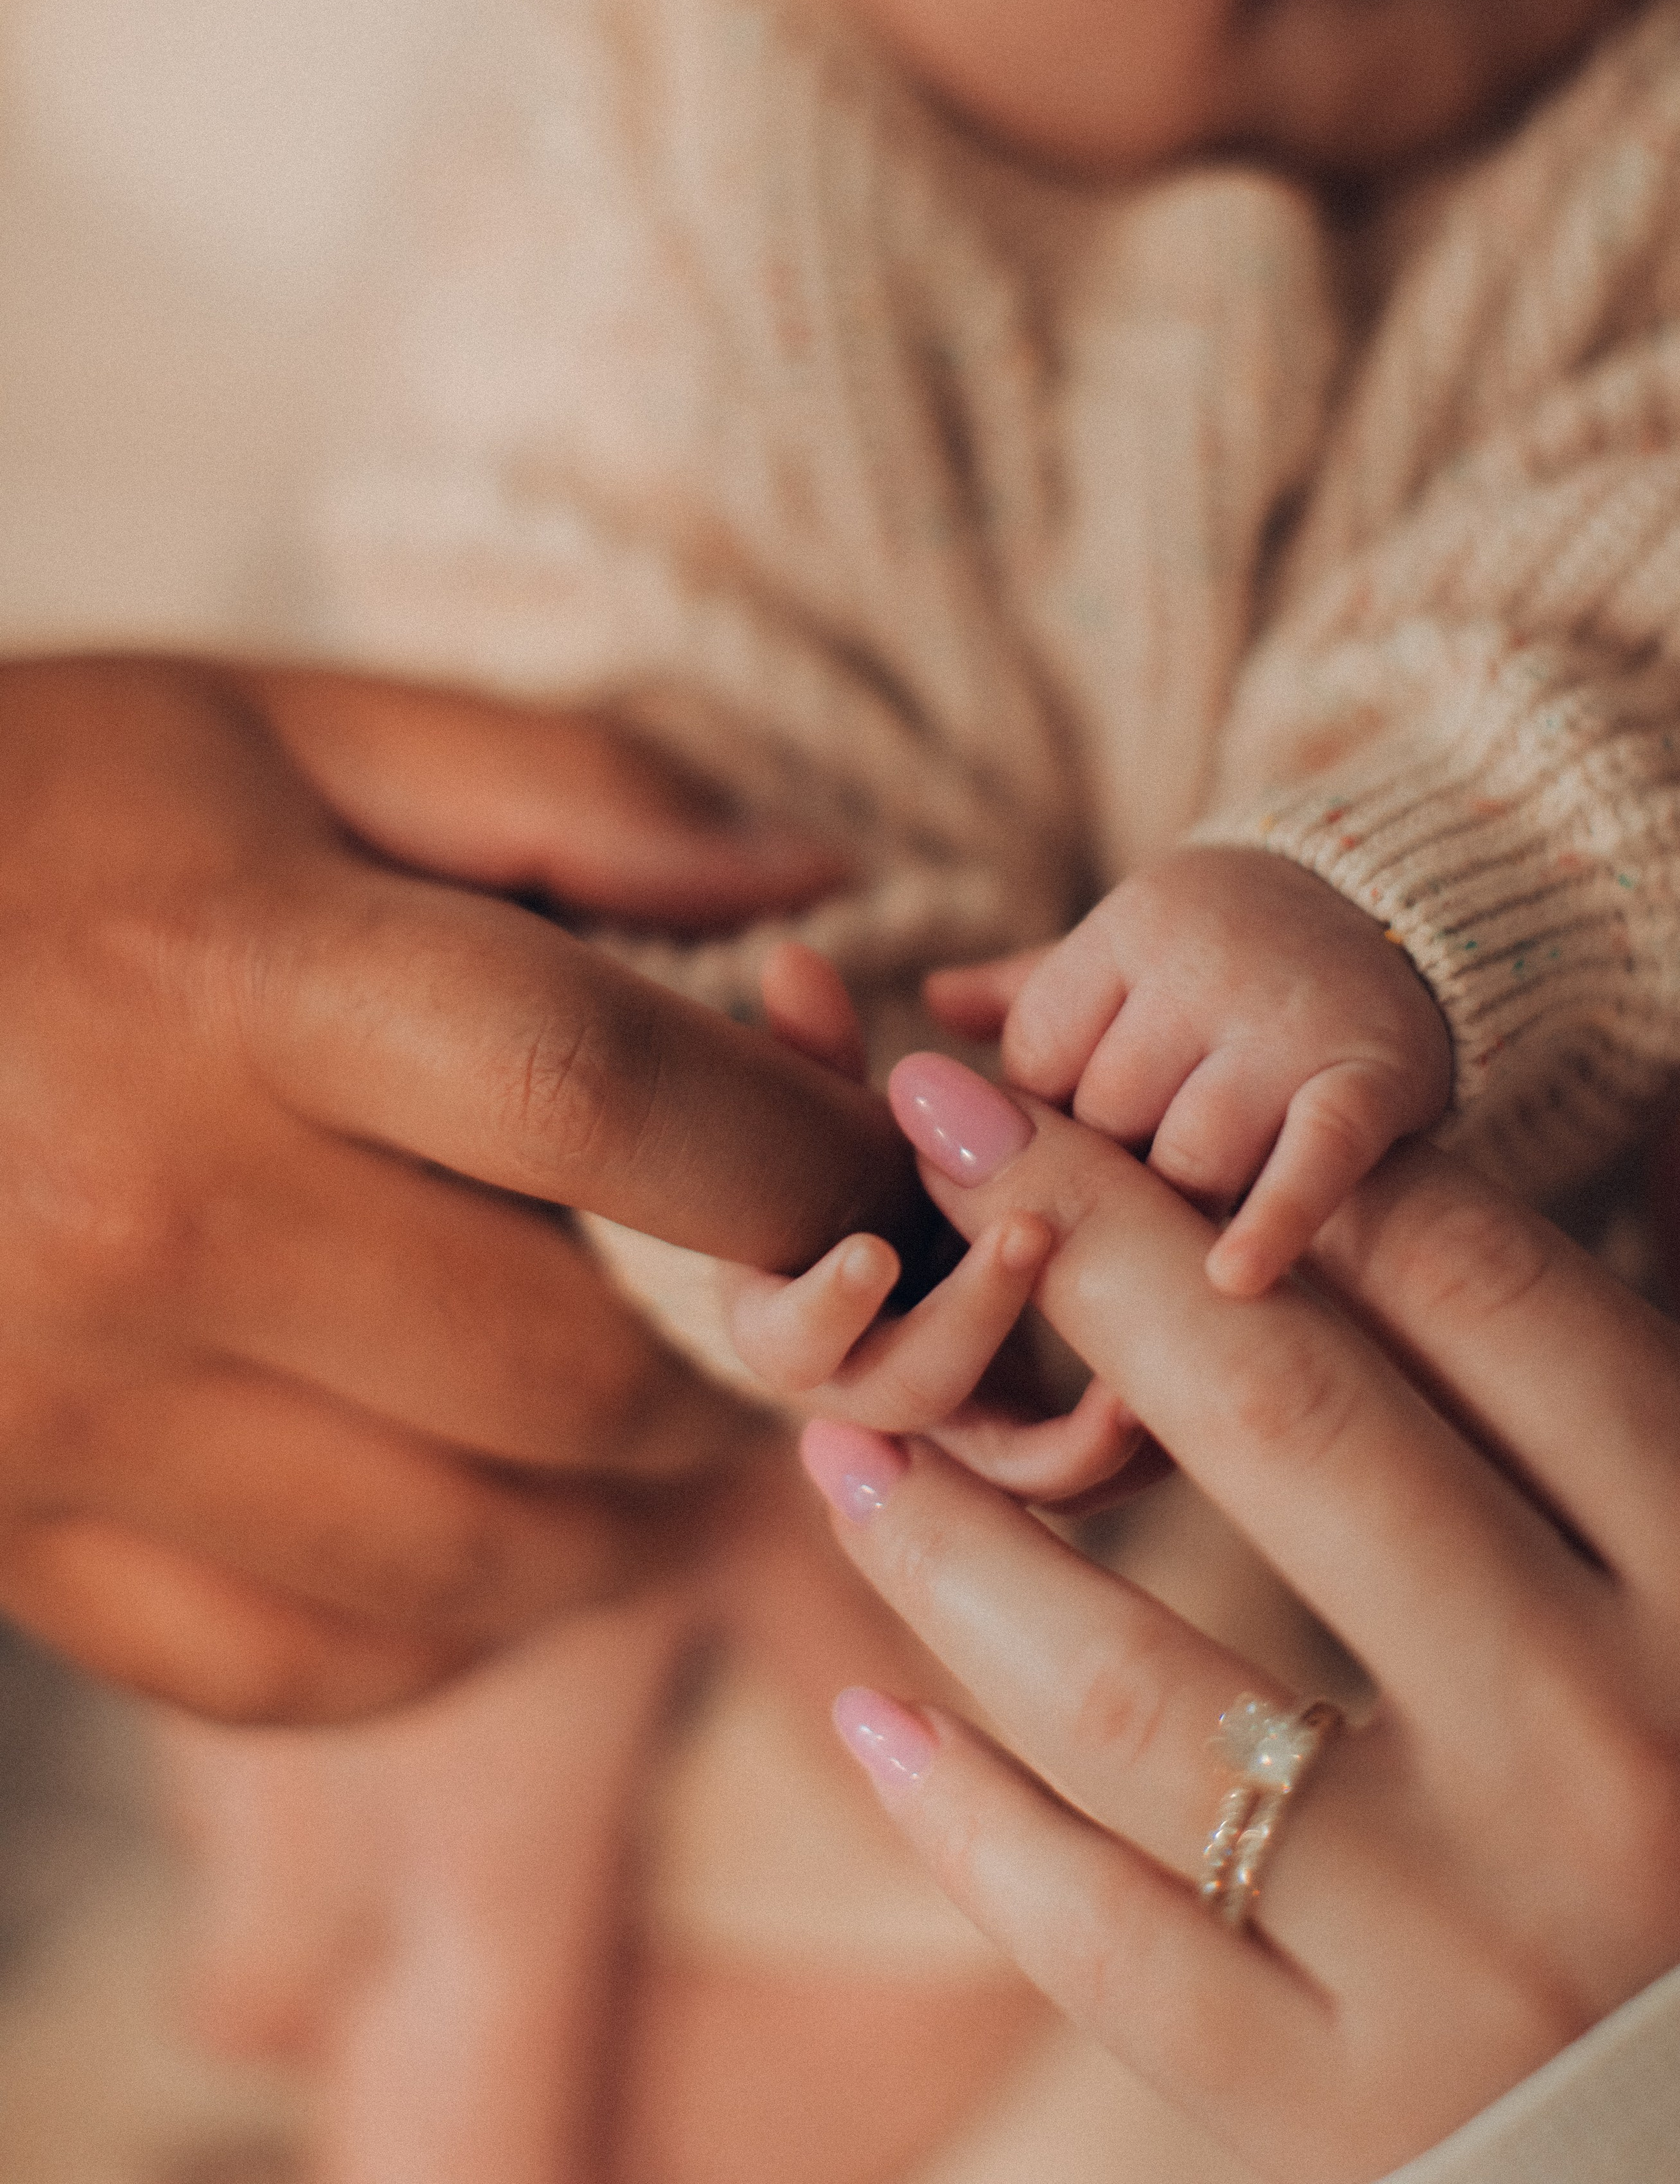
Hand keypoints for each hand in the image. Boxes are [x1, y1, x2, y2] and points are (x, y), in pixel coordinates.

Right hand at [0, 658, 921, 1721]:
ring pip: (472, 1563)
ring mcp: (63, 1407)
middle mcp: (150, 1211)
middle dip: (740, 1360)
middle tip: (780, 1308)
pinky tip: (475, 1510)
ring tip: (648, 1410)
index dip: (804, 1153)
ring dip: (621, 1511)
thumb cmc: (15, 814)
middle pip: (573, 1372)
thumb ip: (565, 787)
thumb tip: (817, 881)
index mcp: (240, 974)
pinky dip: (448, 1625)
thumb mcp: (273, 726)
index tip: (882, 1169)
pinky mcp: (4, 1535)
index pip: (612, 1100)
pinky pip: (306, 1664)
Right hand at [723, 947, 1153, 1505]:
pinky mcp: (1040, 1447)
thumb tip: (794, 956)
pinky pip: (1081, 1478)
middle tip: (1031, 1236)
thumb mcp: (848, 1103)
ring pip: (1000, 1468)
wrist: (927, 1220)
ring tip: (1126, 1358)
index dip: (825, 1306)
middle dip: (969, 1319)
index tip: (872, 1249)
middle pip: (904, 1399)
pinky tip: (1171, 1383)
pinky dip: (1121, 1442)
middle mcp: (861, 1393)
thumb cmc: (866, 1155)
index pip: (783, 1340)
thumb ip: (817, 1045)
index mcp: (791, 1315)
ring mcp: (954, 1431)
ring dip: (1060, 1421)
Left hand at [795, 1066, 1679, 2181]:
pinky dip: (963, 1820)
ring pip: (1136, 1691)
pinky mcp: (1351, 2117)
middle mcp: (1602, 1743)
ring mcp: (1464, 1947)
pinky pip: (1104, 1944)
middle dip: (1086, 1246)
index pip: (1474, 1294)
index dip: (1269, 1156)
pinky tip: (866, 1713)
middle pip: (1287, 1423)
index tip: (1113, 1085)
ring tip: (839, 1441)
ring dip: (954, 1540)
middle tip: (932, 1134)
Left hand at [929, 846, 1452, 1295]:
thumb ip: (1029, 990)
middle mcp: (1204, 966)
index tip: (1072, 1141)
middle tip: (1136, 1192)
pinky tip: (1229, 1282)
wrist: (1401, 909)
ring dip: (1181, 1207)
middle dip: (1110, 1171)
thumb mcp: (1131, 951)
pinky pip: (1309, 1163)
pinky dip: (1273, 1225)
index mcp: (1130, 927)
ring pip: (1189, 1157)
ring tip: (1191, 1223)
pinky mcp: (1372, 1080)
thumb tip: (927, 1011)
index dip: (1042, 1119)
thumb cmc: (1232, 949)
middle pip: (1105, 1117)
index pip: (1037, 1055)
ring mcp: (1289, 1026)